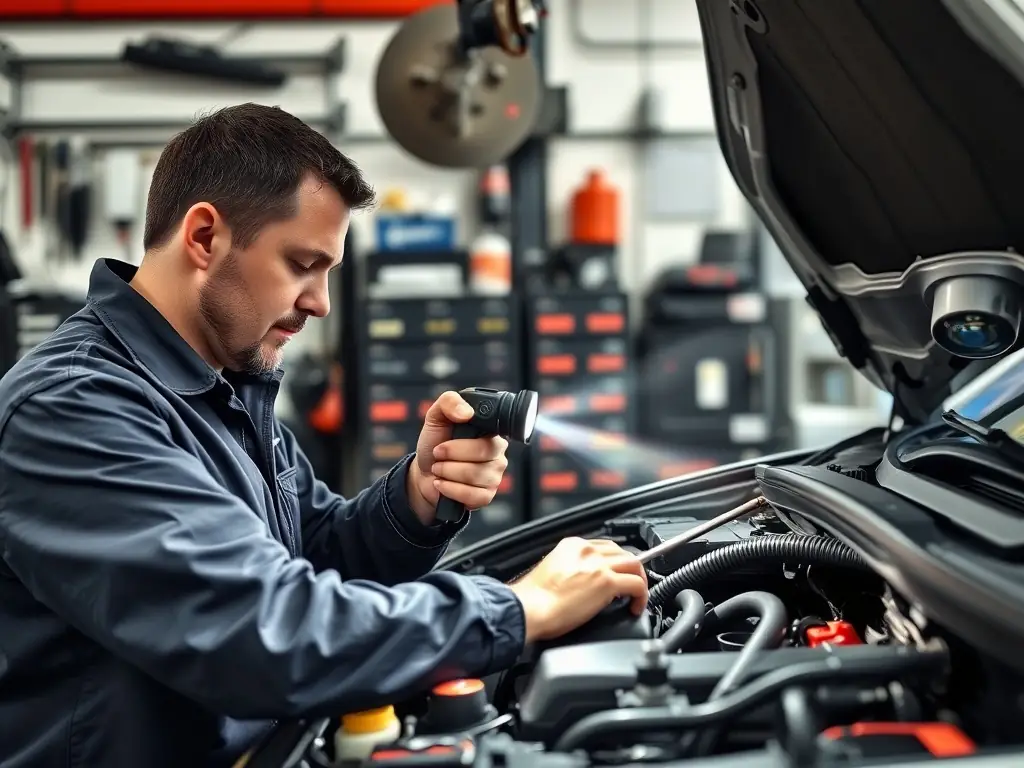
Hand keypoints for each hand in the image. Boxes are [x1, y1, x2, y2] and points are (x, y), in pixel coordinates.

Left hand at [407, 391, 509, 524]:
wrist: (423, 473)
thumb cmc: (434, 443)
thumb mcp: (436, 417)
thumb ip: (449, 402)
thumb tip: (467, 412)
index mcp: (490, 432)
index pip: (491, 435)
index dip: (465, 442)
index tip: (443, 443)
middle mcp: (497, 453)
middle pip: (483, 454)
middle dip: (451, 456)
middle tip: (438, 455)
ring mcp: (494, 475)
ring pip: (476, 476)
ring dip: (448, 473)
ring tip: (439, 469)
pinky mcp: (487, 496)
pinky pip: (474, 496)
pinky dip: (451, 490)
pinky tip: (443, 485)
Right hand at [508, 537, 647, 642]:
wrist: (529, 609)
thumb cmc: (534, 599)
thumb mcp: (552, 570)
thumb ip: (571, 569)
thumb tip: (584, 581)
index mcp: (573, 545)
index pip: (605, 546)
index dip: (615, 562)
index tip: (617, 574)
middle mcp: (587, 550)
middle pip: (623, 552)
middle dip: (630, 569)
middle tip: (630, 586)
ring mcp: (599, 565)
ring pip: (635, 564)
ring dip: (639, 580)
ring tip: (636, 596)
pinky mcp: (607, 582)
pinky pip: (637, 585)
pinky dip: (642, 596)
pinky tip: (635, 607)